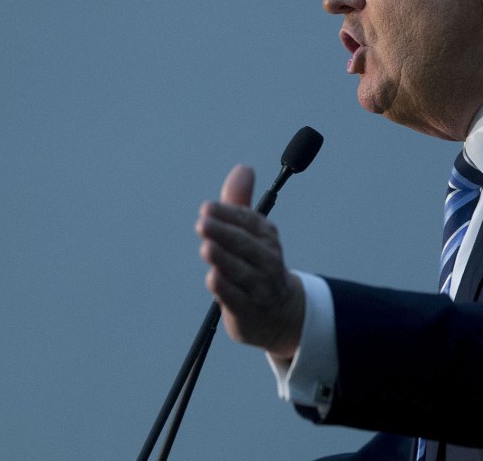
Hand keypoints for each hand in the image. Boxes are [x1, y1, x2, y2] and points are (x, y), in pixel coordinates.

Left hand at [196, 164, 304, 360]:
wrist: (280, 312)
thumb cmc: (258, 265)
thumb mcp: (252, 234)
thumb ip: (240, 202)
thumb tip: (243, 168)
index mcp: (267, 236)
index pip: (247, 221)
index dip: (227, 213)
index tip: (207, 208)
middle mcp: (266, 259)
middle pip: (244, 244)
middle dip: (223, 232)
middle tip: (202, 223)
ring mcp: (259, 285)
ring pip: (240, 270)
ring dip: (223, 258)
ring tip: (207, 248)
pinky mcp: (249, 310)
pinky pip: (236, 298)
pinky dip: (225, 288)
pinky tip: (214, 279)